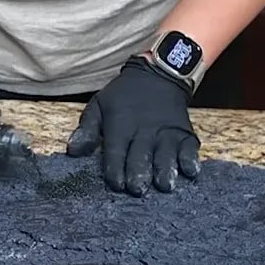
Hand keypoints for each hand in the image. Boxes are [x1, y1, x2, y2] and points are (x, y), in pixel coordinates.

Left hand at [66, 55, 199, 195]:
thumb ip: (87, 130)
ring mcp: (167, 132)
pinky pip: (190, 147)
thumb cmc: (124, 97)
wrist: (159, 75)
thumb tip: (72, 151)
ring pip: (166, 153)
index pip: (116, 150)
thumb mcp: (100, 106)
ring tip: (165, 185)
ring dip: (166, 169)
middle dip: (140, 172)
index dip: (116, 168)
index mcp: (121, 125)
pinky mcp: (185, 133)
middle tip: (138, 189)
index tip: (117, 184)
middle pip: (142, 154)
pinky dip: (191, 159)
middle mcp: (145, 130)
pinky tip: (191, 172)